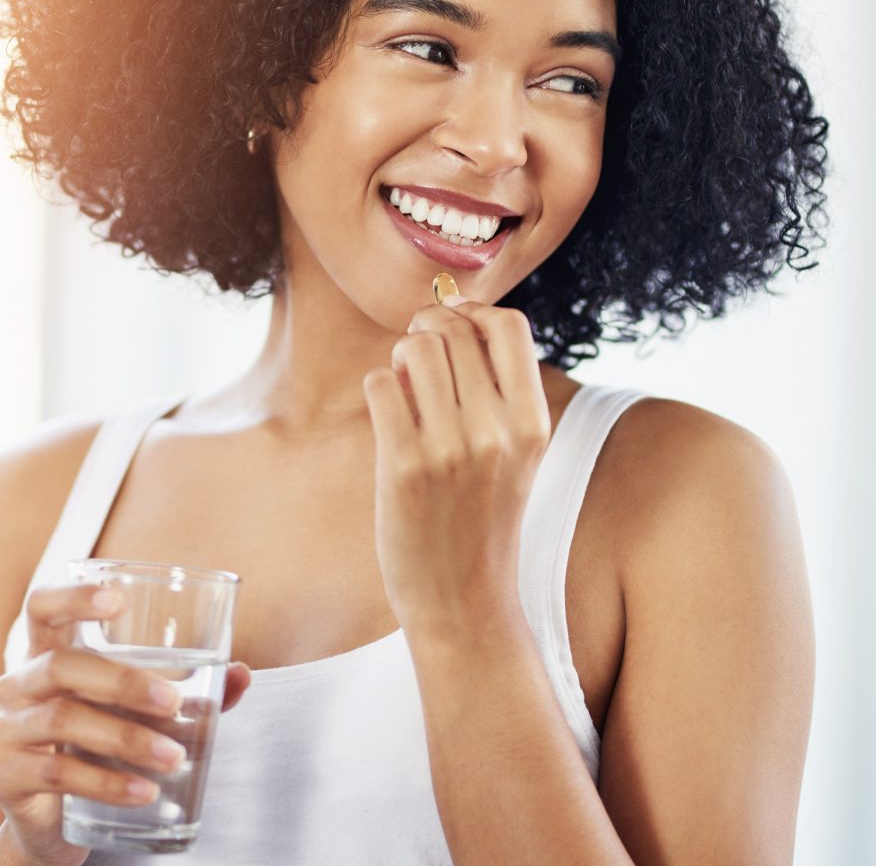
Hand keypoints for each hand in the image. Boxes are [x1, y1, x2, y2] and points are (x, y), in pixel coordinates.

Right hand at [0, 583, 251, 864]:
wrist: (53, 823)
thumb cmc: (97, 750)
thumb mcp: (137, 717)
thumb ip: (187, 694)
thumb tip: (241, 674)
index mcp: (48, 654)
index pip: (42, 607)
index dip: (73, 597)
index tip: (118, 599)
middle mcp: (20, 684)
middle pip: (60, 664)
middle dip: (122, 681)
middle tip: (173, 701)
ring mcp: (7, 729)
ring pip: (62, 719)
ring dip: (125, 738)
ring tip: (174, 758)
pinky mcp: (5, 775)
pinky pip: (57, 774)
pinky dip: (107, 782)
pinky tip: (144, 791)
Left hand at [360, 296, 551, 640]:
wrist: (463, 599)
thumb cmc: (480, 520)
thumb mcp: (514, 455)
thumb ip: (495, 394)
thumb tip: (450, 319)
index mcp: (533, 423)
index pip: (509, 325)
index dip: (472, 313)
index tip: (452, 329)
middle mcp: (498, 430)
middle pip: (453, 328)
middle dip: (425, 330)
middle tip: (416, 357)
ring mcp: (452, 447)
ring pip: (415, 348)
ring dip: (400, 358)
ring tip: (404, 388)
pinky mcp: (405, 466)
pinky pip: (381, 385)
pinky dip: (379, 389)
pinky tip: (388, 417)